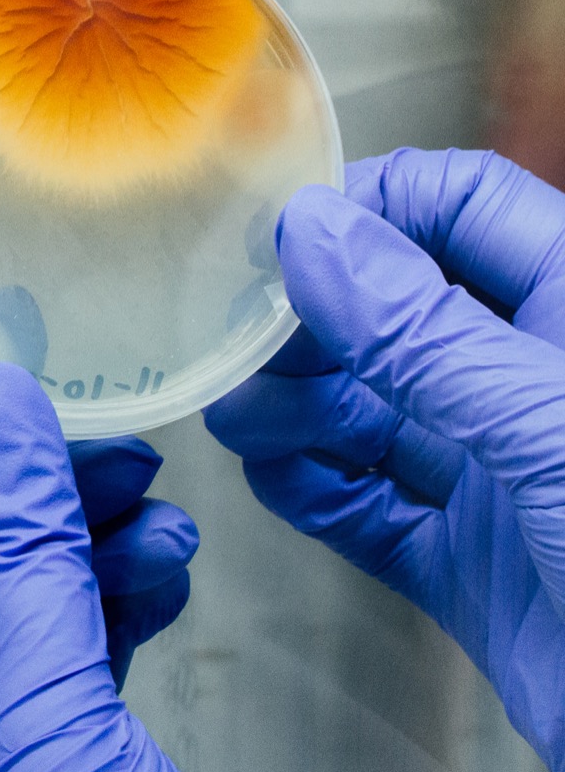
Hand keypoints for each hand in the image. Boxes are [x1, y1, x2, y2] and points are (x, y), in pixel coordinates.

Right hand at [206, 147, 564, 771]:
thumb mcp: (544, 429)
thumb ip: (424, 334)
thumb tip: (314, 232)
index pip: (462, 206)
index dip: (368, 205)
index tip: (272, 239)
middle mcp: (530, 385)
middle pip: (393, 308)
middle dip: (305, 321)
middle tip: (237, 345)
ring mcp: (499, 477)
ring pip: (366, 410)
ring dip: (290, 409)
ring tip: (242, 421)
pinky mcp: (468, 566)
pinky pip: (363, 508)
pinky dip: (308, 491)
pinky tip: (278, 481)